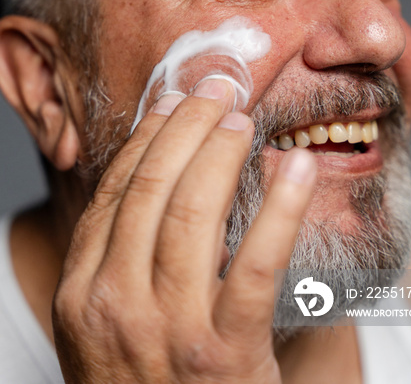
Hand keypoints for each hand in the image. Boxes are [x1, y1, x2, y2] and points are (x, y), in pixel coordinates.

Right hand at [52, 78, 316, 382]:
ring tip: (243, 117)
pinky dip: (280, 210)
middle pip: (152, 188)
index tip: (176, 99)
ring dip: (222, 152)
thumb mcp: (107, 326)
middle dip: (187, 126)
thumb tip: (156, 172)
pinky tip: (296, 170)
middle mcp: (113, 305)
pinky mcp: (223, 356)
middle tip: (217, 88)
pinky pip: (253, 266)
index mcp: (80, 291)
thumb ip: (118, 258)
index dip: (150, 135)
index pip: (116, 190)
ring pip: (193, 212)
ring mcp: (166, 332)